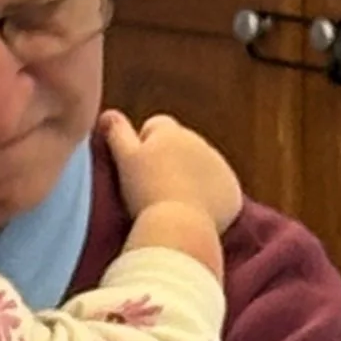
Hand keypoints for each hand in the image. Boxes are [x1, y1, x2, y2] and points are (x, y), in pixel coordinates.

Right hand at [100, 108, 242, 231]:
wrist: (180, 227)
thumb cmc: (146, 193)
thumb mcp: (124, 159)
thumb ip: (116, 132)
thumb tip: (107, 113)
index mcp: (171, 131)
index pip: (155, 126)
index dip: (144, 145)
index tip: (138, 170)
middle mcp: (199, 142)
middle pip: (181, 146)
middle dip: (170, 160)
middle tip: (153, 190)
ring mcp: (219, 166)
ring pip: (201, 167)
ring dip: (191, 179)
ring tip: (173, 205)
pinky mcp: (233, 191)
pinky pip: (219, 191)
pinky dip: (210, 199)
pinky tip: (194, 215)